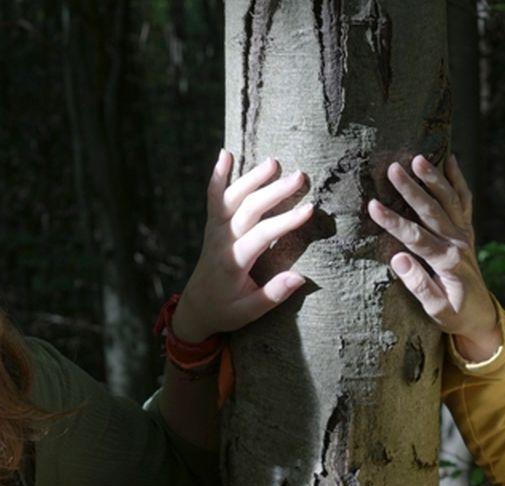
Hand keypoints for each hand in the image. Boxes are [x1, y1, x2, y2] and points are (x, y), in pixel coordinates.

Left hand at [173, 150, 313, 342]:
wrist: (195, 307)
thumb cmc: (226, 310)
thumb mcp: (250, 311)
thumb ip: (273, 294)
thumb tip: (300, 277)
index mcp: (233, 262)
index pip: (261, 235)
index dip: (285, 221)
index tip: (309, 209)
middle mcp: (221, 241)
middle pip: (248, 209)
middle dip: (274, 192)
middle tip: (300, 176)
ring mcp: (214, 231)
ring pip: (232, 198)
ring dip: (252, 178)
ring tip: (274, 162)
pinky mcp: (212, 226)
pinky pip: (213, 197)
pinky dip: (217, 175)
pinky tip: (225, 154)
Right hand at [368, 155, 499, 360]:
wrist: (482, 315)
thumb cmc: (455, 315)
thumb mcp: (435, 310)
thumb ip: (419, 285)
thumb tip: (398, 259)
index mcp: (447, 262)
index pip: (415, 238)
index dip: (393, 221)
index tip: (372, 206)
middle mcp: (458, 243)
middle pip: (432, 211)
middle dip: (411, 189)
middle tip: (393, 168)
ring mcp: (465, 234)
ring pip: (448, 200)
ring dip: (433, 178)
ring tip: (417, 157)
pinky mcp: (467, 231)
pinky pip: (464, 201)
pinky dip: (458, 180)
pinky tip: (451, 160)